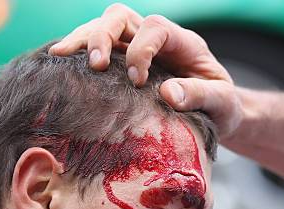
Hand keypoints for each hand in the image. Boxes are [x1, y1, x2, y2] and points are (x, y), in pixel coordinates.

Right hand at [49, 3, 242, 137]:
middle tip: (94, 65)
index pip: (155, 28)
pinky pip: (97, 49)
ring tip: (60, 58)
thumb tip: (168, 93)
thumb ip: (200, 96)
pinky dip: (78, 54)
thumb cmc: (223, 107)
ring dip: (82, 40)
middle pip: (121, 17)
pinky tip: (60, 66)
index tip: (138, 80)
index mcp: (184, 43)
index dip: (141, 48)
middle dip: (102, 35)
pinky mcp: (123, 64)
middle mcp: (157, 39)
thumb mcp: (222, 103)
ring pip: (104, 28)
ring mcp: (137, 49)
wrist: (219, 115)